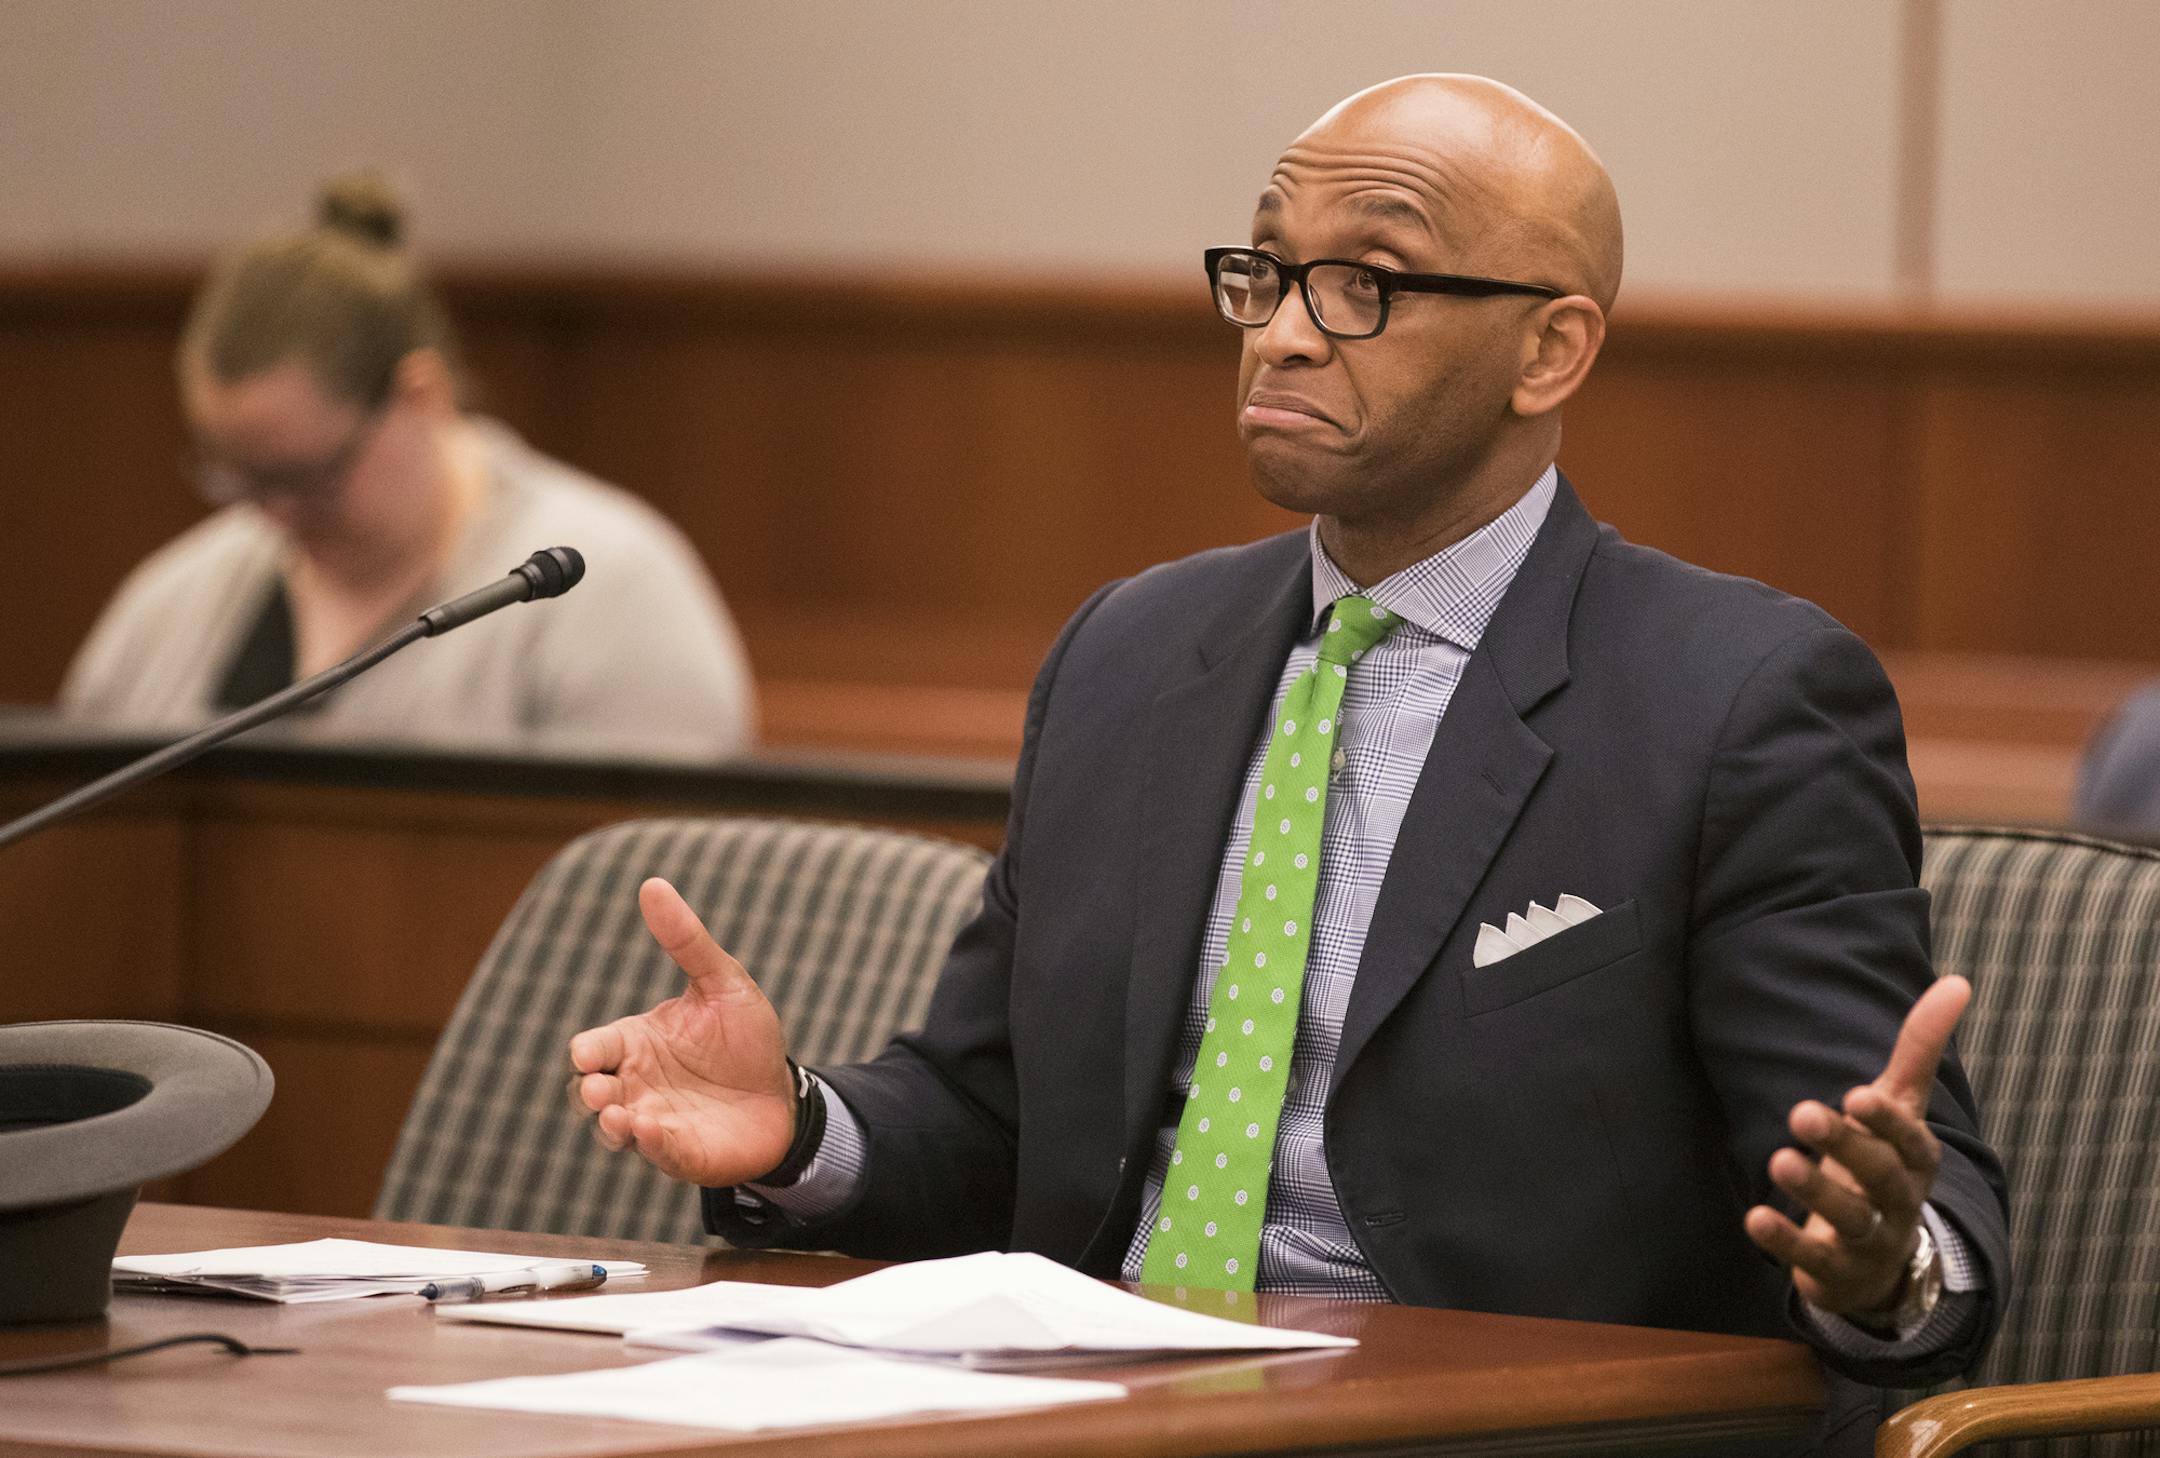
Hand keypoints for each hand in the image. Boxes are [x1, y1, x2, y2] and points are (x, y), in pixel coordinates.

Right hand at [565, 877, 795, 1185]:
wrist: (786, 1094)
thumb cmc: (746, 1039)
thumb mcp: (722, 982)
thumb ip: (687, 941)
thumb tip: (652, 884)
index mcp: (637, 1042)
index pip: (595, 1047)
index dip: (587, 1052)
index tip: (589, 1054)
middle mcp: (637, 1084)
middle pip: (592, 1091)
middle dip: (591, 1092)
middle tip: (601, 1090)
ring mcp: (654, 1121)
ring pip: (614, 1127)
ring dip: (611, 1124)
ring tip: (619, 1117)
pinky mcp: (680, 1153)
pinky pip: (657, 1152)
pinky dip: (651, 1144)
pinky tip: (653, 1131)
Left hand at [1743, 974, 1969, 1317]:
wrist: (1882, 1260)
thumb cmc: (1885, 1165)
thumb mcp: (1901, 1109)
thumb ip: (1919, 1050)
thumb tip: (1956, 981)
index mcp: (1917, 1161)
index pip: (1911, 1141)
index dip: (1887, 1122)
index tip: (1857, 1094)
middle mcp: (1900, 1202)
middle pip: (1880, 1177)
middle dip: (1845, 1145)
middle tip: (1801, 1112)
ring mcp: (1872, 1241)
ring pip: (1850, 1219)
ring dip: (1815, 1190)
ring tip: (1778, 1159)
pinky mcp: (1836, 1272)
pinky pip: (1814, 1260)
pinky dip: (1786, 1242)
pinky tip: (1754, 1218)